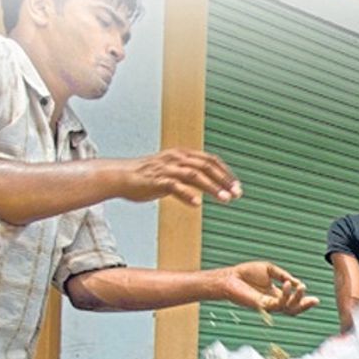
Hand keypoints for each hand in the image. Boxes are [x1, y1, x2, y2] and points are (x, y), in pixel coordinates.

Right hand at [116, 150, 241, 206]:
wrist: (121, 176)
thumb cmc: (147, 176)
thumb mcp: (173, 171)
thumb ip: (190, 175)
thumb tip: (210, 184)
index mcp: (183, 154)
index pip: (211, 160)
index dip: (226, 173)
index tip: (237, 187)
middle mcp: (177, 158)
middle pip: (207, 166)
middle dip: (225, 180)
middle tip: (237, 194)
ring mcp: (167, 168)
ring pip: (195, 175)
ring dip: (212, 187)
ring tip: (224, 199)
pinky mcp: (157, 180)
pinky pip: (174, 186)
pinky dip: (187, 194)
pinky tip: (197, 203)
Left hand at [219, 262, 319, 316]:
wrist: (230, 277)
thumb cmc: (246, 273)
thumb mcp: (270, 270)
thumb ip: (284, 275)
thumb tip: (296, 282)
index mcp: (275, 294)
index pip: (292, 301)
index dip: (304, 301)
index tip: (316, 299)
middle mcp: (273, 302)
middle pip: (293, 310)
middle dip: (305, 306)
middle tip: (314, 300)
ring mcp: (268, 305)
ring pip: (287, 309)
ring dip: (297, 299)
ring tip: (302, 287)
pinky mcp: (262, 306)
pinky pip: (277, 304)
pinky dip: (285, 295)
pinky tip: (287, 285)